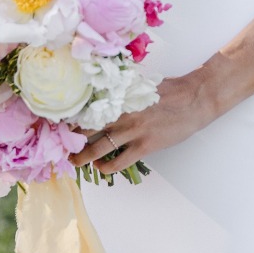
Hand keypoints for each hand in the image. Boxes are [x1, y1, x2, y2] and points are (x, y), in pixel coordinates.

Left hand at [71, 68, 217, 177]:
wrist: (195, 99)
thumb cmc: (170, 90)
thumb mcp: (141, 85)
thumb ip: (122, 90)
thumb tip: (104, 92)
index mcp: (120, 96)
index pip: (87, 108)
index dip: (70, 118)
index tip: (58, 125)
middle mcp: (122, 113)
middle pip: (87, 129)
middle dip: (71, 140)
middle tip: (60, 147)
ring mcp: (133, 131)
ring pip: (98, 148)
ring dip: (82, 158)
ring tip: (74, 162)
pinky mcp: (144, 146)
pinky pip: (118, 162)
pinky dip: (106, 167)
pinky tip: (100, 167)